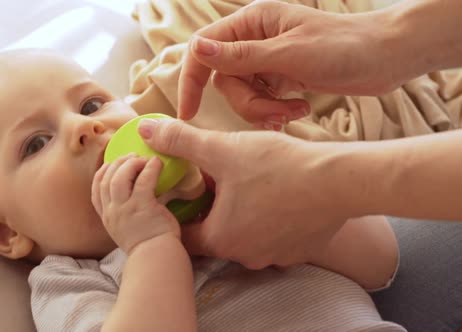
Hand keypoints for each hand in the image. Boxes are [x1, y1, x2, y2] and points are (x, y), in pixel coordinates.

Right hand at [91, 154, 180, 254]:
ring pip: (119, 177)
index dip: (103, 172)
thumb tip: (135, 195)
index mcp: (107, 218)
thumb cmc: (148, 245)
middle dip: (118, 163)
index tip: (112, 164)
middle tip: (132, 157)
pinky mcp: (142, 207)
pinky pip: (143, 181)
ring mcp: (125, 210)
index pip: (96, 190)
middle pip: (106, 179)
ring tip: (143, 159)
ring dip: (131, 164)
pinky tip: (157, 164)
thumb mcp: (127, 230)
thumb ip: (125, 214)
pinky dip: (150, 168)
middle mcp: (112, 213)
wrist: (157, 259)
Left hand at [138, 118, 349, 268]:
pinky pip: (272, 235)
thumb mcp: (223, 149)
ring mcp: (275, 256)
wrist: (342, 179)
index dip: (179, 210)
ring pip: (245, 234)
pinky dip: (268, 217)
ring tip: (247, 182)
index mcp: (221, 238)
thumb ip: (181, 141)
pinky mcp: (299, 250)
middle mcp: (246, 255)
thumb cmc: (279, 166)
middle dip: (211, 207)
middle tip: (215, 180)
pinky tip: (276, 192)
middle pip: (215, 233)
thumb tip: (147, 131)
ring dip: (240, 212)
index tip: (182, 190)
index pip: (184, 233)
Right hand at [178, 0, 412, 121]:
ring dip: (264, 111)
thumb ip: (240, 55)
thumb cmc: (343, 46)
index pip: (205, 50)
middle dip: (247, 104)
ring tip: (293, 113)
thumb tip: (197, 49)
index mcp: (252, 21)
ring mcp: (268, 60)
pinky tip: (298, 112)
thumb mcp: (288, 53)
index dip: (191, 81)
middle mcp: (255, 39)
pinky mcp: (281, 78)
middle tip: (275, 113)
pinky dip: (275, 112)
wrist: (386, 58)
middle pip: (225, 81)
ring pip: (243, 95)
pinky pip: (262, 101)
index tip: (187, 114)